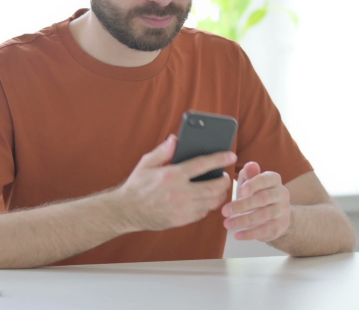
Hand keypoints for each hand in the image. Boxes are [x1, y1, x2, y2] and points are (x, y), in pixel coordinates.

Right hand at [118, 135, 235, 231]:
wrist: (127, 211)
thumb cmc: (137, 186)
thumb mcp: (146, 163)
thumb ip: (163, 151)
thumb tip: (175, 139)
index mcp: (172, 175)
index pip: (203, 165)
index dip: (220, 159)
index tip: (231, 156)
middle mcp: (180, 192)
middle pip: (214, 187)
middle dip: (224, 181)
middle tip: (224, 176)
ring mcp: (182, 208)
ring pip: (212, 202)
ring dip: (219, 194)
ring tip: (218, 188)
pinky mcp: (182, 220)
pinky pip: (203, 213)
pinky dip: (208, 205)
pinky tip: (205, 199)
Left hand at [221, 162, 290, 241]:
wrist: (275, 213)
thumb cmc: (257, 194)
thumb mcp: (250, 183)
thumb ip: (248, 174)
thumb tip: (251, 165)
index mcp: (274, 179)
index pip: (265, 179)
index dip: (253, 184)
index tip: (240, 191)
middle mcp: (282, 193)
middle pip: (264, 198)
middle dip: (243, 205)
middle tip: (225, 211)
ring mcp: (284, 210)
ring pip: (264, 215)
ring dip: (243, 220)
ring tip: (227, 224)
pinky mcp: (281, 225)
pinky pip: (266, 230)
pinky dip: (250, 234)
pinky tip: (238, 235)